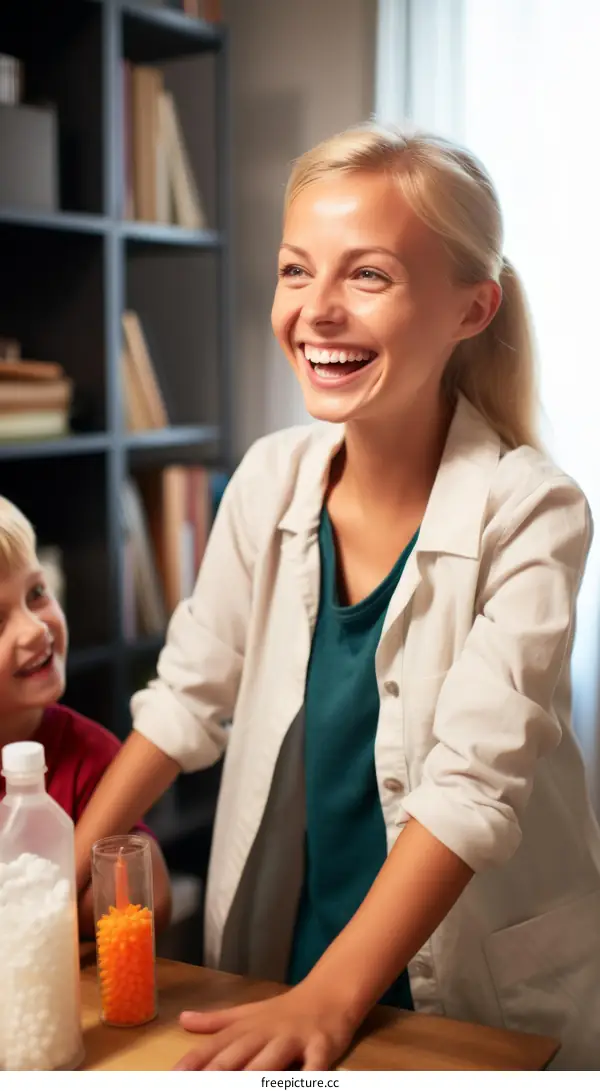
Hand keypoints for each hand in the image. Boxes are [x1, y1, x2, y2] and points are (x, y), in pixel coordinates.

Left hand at [173, 983, 355, 1070]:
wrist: (329, 993)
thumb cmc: (284, 1010)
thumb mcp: (248, 1013)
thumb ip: (216, 1021)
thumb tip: (182, 1019)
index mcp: (247, 1027)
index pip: (217, 1045)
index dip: (195, 1061)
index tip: (175, 1075)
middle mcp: (267, 1033)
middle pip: (239, 1055)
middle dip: (218, 1072)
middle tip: (199, 1085)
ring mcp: (294, 1039)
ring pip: (270, 1062)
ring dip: (254, 1077)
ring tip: (238, 1087)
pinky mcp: (322, 1047)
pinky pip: (313, 1068)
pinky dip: (306, 1078)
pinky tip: (300, 1085)